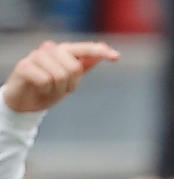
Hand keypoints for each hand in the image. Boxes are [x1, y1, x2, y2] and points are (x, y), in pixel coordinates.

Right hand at [3, 40, 118, 113]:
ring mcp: (36, 56)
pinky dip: (46, 90)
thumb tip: (103, 51)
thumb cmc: (50, 89)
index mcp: (64, 52)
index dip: (99, 52)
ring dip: (57, 89)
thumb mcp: (70, 81)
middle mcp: (50, 49)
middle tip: (59, 89)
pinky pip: (45, 80)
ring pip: (60, 75)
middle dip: (70, 85)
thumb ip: (85, 66)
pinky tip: (38, 88)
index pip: (84, 49)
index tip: (116, 57)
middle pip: (74, 68)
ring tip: (47, 89)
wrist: (26, 102)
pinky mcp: (24, 66)